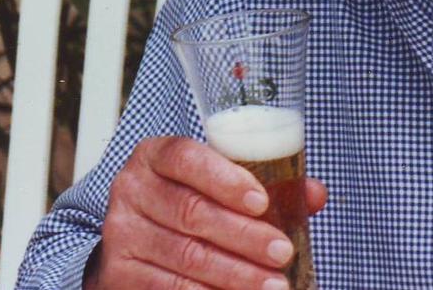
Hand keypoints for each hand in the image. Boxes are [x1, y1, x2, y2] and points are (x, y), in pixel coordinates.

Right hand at [85, 136, 326, 288]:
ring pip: (186, 256)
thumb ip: (266, 182)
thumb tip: (314, 194)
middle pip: (192, 213)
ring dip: (235, 275)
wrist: (136, 238)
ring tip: (273, 284)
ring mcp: (121, 234)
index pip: (187, 158)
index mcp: (155, 156)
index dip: (225, 180)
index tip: (261, 202)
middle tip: (283, 252)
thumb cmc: (189, 200)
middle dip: (244, 236)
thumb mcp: (218, 181)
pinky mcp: (118, 274)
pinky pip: (169, 288)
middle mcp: (131, 190)